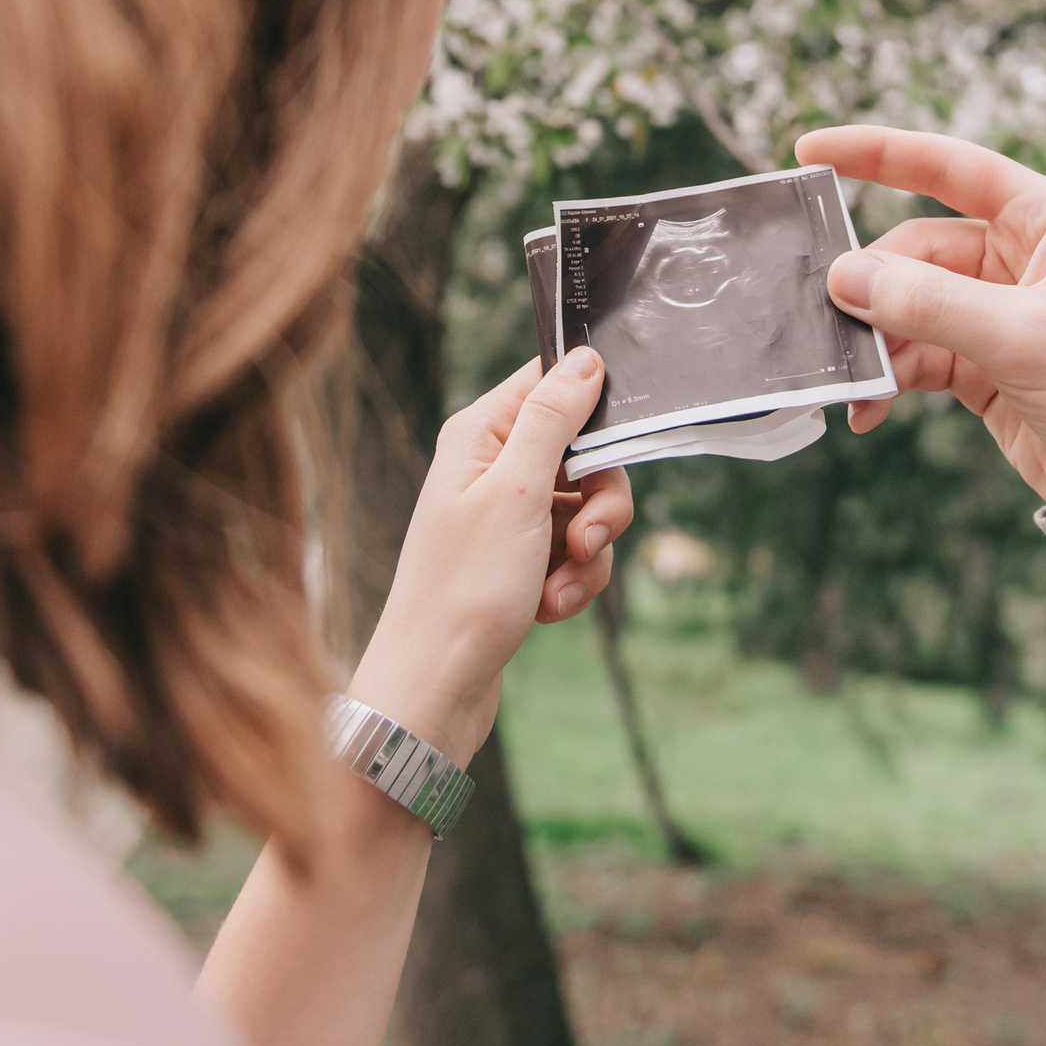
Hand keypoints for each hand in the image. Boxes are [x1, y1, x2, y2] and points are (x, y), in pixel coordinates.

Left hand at [349, 348, 632, 764]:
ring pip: (585, 509)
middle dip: (599, 502)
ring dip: (588, 553)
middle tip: (585, 540)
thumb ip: (553, 420)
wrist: (435, 686)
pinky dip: (573, 580)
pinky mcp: (518, 561)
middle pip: (582, 452)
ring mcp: (505, 517)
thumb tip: (586, 359)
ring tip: (558, 588)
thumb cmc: (463, 589)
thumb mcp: (517, 493)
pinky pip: (573, 553)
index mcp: (479, 436)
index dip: (592, 407)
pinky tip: (548, 608)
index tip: (611, 446)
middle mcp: (490, 468)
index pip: (549, 382)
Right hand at [793, 126, 1045, 513]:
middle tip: (833, 328)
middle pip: (915, 249)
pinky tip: (868, 408)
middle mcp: (1021, 254)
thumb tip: (845, 276)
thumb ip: (931, 304)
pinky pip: (915, 351)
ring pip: (908, 304)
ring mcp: (999, 309)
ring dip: (877, 342)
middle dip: (874, 290)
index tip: (810, 150)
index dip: (878, 152)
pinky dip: (888, 375)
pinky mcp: (984, 361)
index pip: (950, 166)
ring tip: (856, 388)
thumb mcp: (1024, 341)